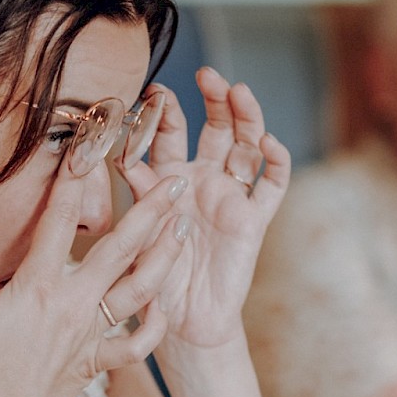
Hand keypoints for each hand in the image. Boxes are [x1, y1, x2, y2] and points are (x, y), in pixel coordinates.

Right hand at [0, 157, 188, 396]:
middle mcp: (74, 306)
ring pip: (141, 290)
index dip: (75, 178)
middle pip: (121, 250)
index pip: (60, 221)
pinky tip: (166, 305)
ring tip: (186, 228)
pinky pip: (137, 345)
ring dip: (166, 257)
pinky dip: (156, 326)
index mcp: (38, 288)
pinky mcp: (96, 363)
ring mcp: (91, 335)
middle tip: (177, 180)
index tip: (93, 143)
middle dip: (150, 211)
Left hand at [120, 67, 289, 349]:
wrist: (184, 323)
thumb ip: (134, 196)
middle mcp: (201, 181)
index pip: (166, 136)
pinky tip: (267, 141)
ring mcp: (230, 196)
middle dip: (211, 99)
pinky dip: (275, 160)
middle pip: (213, 127)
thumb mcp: (136, 235)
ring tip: (237, 91)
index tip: (151, 93)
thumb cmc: (151, 281)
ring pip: (245, 145)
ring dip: (245, 116)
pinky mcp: (254, 218)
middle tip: (205, 73)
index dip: (162, 114)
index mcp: (166, 181)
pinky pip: (272, 184)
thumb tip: (121, 158)